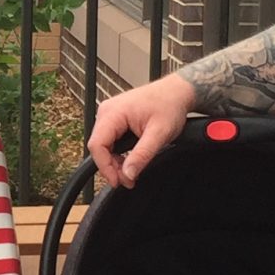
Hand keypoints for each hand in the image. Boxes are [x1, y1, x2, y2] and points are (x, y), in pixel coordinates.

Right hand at [87, 74, 197, 189]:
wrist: (177, 92)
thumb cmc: (169, 105)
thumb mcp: (159, 134)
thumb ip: (142, 155)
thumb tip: (127, 174)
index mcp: (113, 112)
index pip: (97, 145)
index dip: (105, 167)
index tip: (118, 181)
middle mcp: (107, 111)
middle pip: (98, 147)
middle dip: (111, 166)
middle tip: (129, 180)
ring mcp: (109, 114)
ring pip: (103, 145)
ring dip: (115, 161)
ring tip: (132, 170)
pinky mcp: (114, 118)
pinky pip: (109, 140)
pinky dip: (118, 153)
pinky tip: (130, 159)